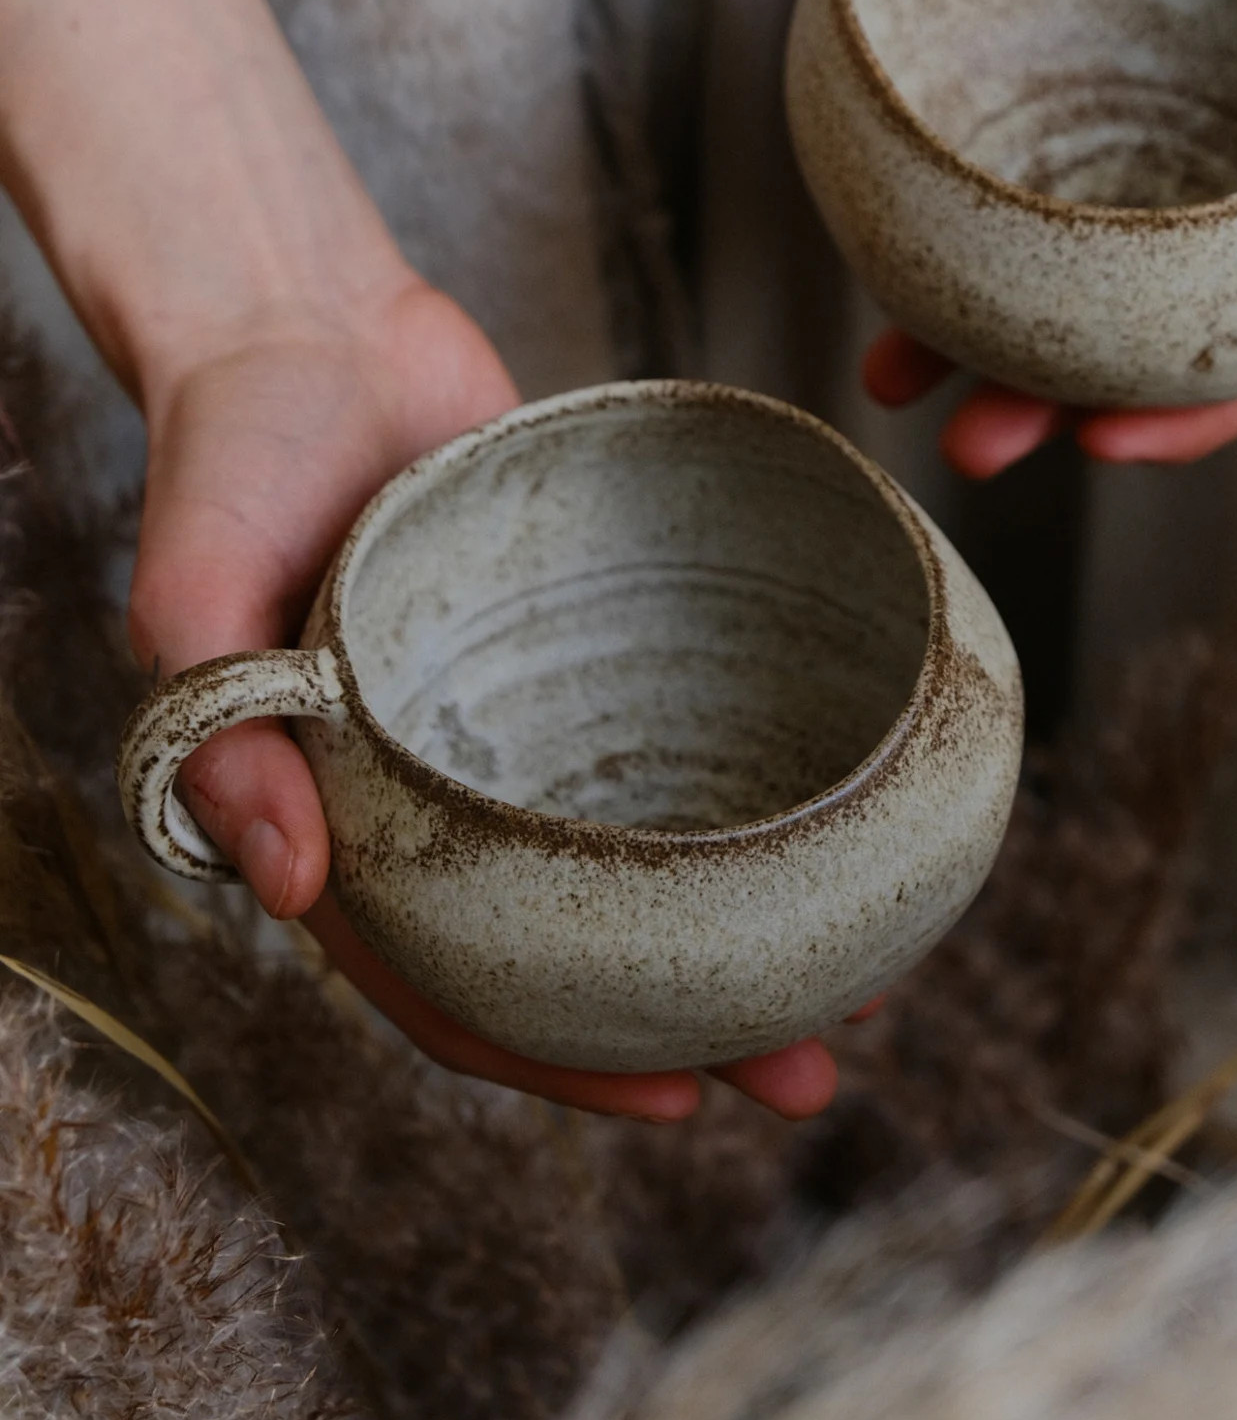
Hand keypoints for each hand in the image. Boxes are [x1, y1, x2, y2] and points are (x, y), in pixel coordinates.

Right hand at [130, 278, 840, 1122]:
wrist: (306, 323)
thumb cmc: (230, 455)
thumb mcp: (191, 587)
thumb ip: (221, 730)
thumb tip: (287, 886)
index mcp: (349, 819)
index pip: (450, 982)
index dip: (553, 1056)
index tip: (675, 1096)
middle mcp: (444, 789)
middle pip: (571, 943)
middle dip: (686, 1021)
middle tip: (811, 1071)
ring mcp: (520, 719)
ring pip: (634, 853)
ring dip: (736, 918)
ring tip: (861, 974)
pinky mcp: (581, 639)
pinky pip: (667, 727)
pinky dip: (738, 780)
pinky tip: (832, 802)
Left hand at [868, 0, 1236, 471]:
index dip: (1206, 407)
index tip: (1107, 444)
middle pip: (1158, 332)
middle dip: (1062, 399)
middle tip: (973, 441)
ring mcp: (1175, 142)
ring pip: (1074, 265)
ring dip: (982, 329)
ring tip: (891, 374)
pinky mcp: (1110, 78)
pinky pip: (1032, 157)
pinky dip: (958, 200)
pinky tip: (884, 235)